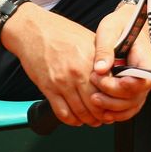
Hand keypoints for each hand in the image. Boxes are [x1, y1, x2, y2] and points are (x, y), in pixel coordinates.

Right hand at [1, 4, 107, 126]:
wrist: (34, 30)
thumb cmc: (62, 32)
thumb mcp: (89, 39)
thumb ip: (103, 56)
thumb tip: (116, 69)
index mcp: (91, 60)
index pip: (108, 88)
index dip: (114, 100)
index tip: (115, 104)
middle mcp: (78, 73)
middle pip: (95, 104)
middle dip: (101, 115)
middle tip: (104, 118)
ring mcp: (62, 82)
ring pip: (79, 111)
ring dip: (87, 120)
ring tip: (91, 120)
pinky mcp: (48, 88)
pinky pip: (62, 111)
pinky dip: (70, 120)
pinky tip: (75, 119)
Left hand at [89, 0, 150, 122]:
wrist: (128, 23)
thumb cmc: (120, 24)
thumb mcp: (110, 29)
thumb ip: (105, 49)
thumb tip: (100, 68)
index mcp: (145, 58)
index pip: (140, 80)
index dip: (122, 86)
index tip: (102, 79)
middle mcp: (147, 75)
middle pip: (134, 96)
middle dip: (111, 96)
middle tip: (92, 83)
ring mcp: (141, 84)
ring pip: (131, 105)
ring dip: (111, 107)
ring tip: (92, 98)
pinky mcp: (134, 90)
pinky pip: (129, 108)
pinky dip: (116, 112)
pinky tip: (102, 111)